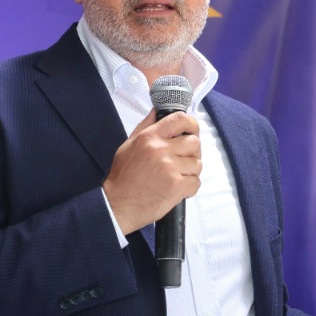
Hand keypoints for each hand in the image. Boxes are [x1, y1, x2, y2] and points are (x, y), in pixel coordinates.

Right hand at [103, 110, 200, 234]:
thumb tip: (158, 111)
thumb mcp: (129, 145)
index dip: (191, 124)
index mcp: (150, 137)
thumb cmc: (123, 176)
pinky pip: (196, 182)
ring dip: (190, 171)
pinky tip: (178, 189)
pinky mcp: (176, 186)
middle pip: (194, 142)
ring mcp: (170, 168)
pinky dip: (190, 187)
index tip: (192, 131)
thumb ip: (146, 126)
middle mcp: (161, 149)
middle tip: (183, 161)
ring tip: (177, 177)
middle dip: (192, 152)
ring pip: (197, 164)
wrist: (117, 204)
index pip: (180, 119)